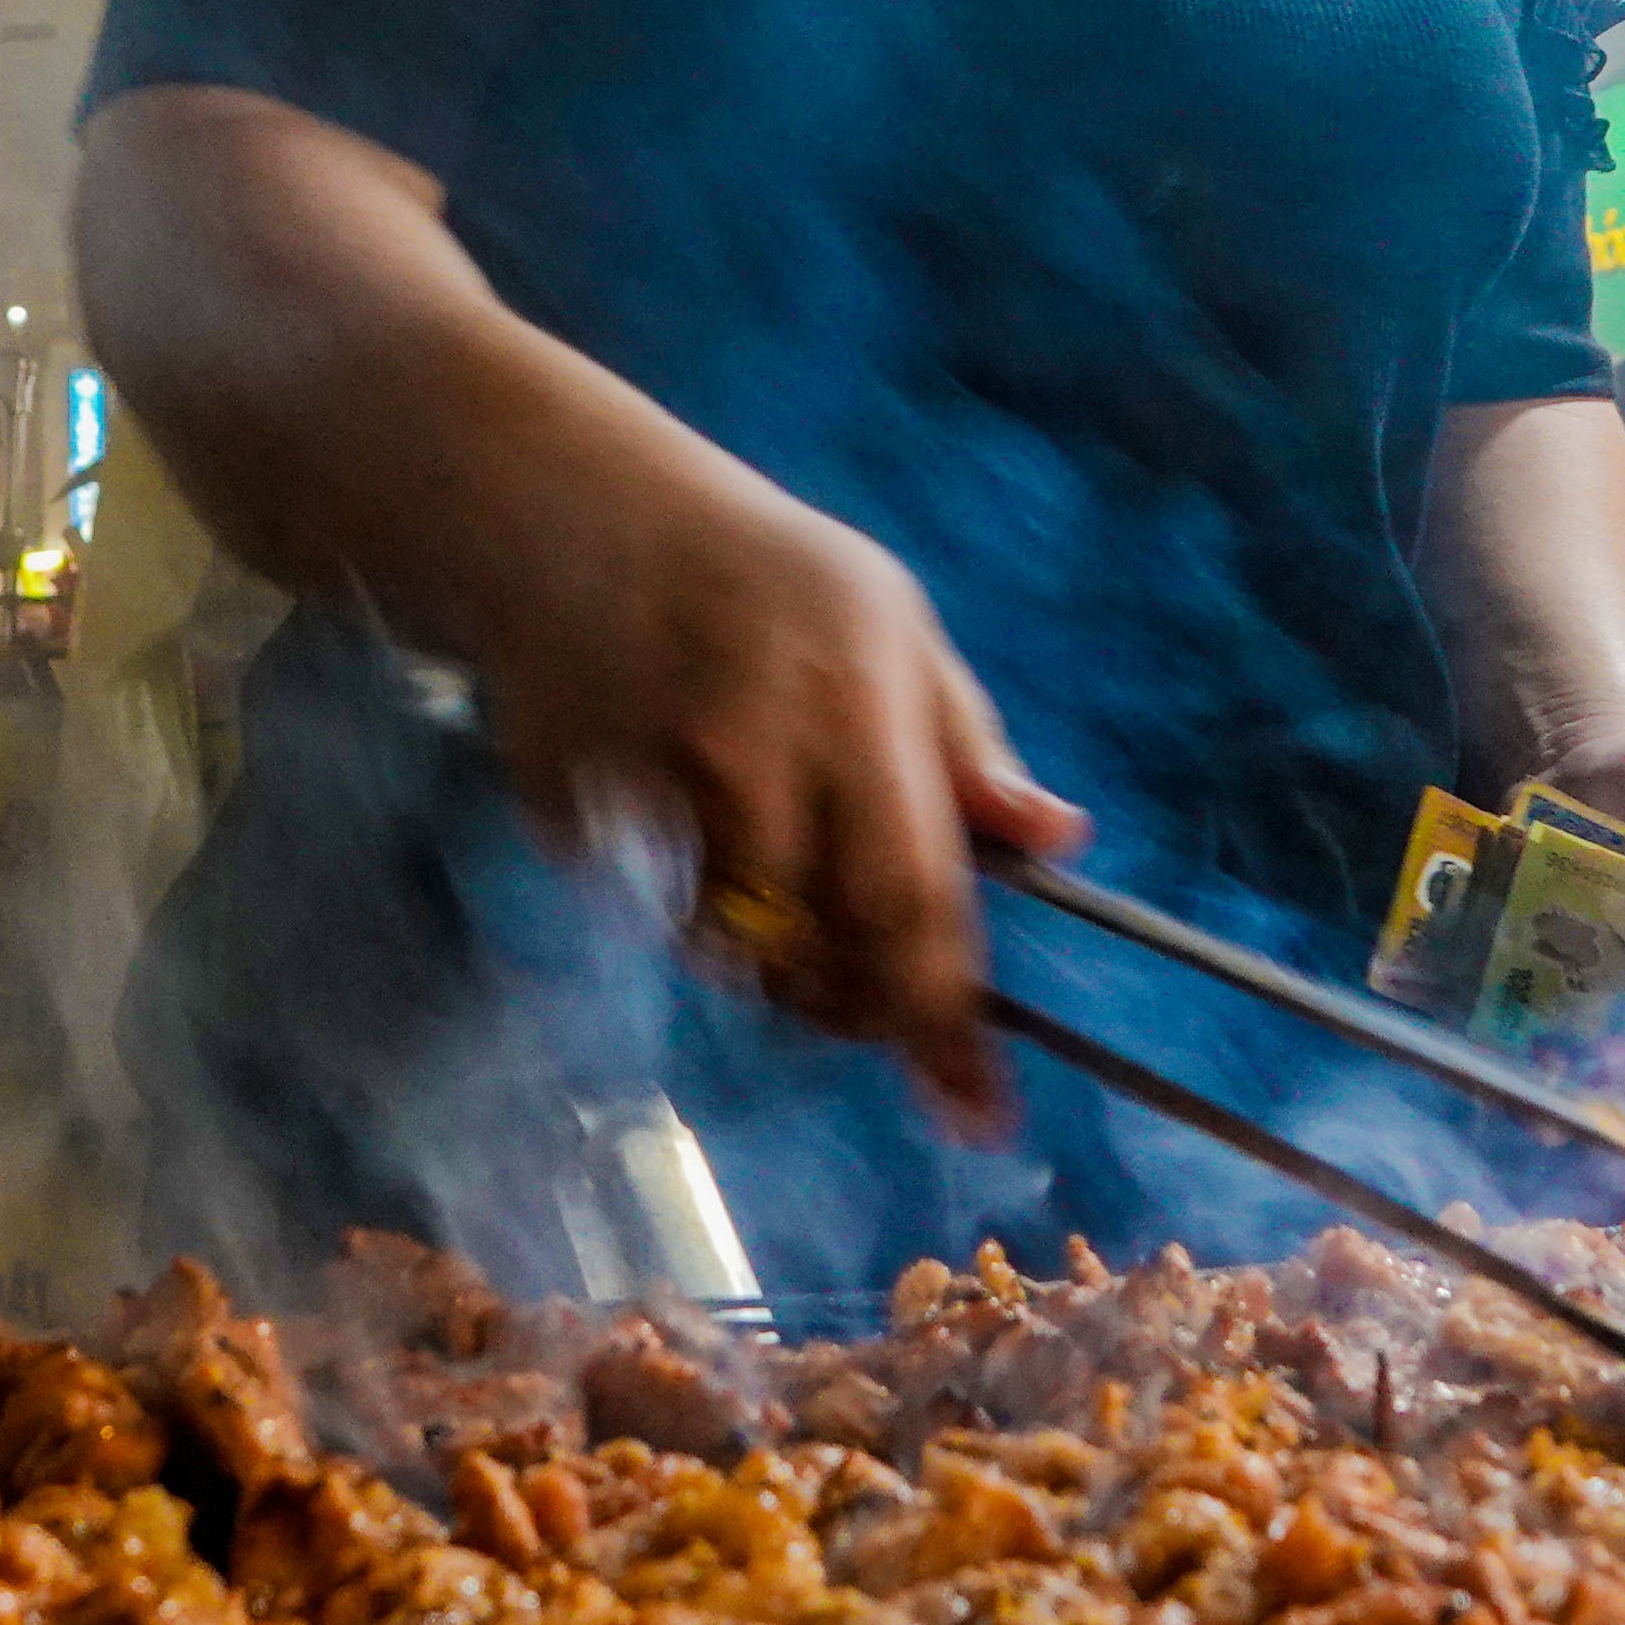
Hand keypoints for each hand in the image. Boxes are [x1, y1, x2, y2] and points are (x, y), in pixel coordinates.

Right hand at [461, 473, 1088, 1117]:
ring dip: (774, 959)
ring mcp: (649, 789)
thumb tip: (1059, 839)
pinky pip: (646, 914)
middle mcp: (750, 754)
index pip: (915, 899)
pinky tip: (676, 810)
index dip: (948, 1020)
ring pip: (730, 954)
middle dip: (860, 1005)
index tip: (982, 1113)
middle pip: (818, 955)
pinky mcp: (572, 815)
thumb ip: (966, 744)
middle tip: (877, 1001)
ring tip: (776, 877)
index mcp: (853, 704)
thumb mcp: (890, 621)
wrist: (565, 511)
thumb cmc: (759, 571)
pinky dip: (680, 900)